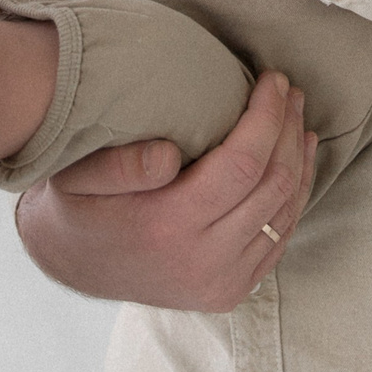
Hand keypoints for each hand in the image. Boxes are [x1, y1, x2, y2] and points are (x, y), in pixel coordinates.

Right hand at [14, 71, 317, 311]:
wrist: (72, 266)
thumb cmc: (77, 206)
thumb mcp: (76, 175)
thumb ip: (120, 164)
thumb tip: (171, 152)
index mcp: (168, 225)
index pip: (242, 163)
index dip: (266, 117)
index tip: (273, 80)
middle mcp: (204, 262)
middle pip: (273, 185)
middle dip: (288, 129)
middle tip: (289, 89)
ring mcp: (222, 283)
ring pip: (285, 213)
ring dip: (299, 160)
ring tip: (297, 117)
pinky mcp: (231, 292)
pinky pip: (280, 240)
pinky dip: (294, 197)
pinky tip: (297, 162)